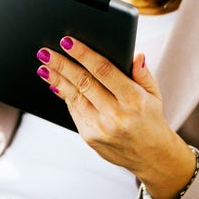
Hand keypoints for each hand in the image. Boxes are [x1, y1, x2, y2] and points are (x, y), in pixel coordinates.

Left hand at [37, 36, 195, 198]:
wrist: (151, 157)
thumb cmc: (150, 118)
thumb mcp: (154, 94)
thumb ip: (143, 73)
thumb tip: (135, 54)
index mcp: (134, 100)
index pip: (104, 71)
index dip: (84, 54)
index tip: (67, 41)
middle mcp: (116, 115)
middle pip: (84, 83)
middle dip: (62, 65)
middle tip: (45, 52)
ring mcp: (101, 128)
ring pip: (74, 97)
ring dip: (56, 80)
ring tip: (44, 66)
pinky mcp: (90, 137)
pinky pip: (74, 111)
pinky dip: (64, 95)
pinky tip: (54, 83)